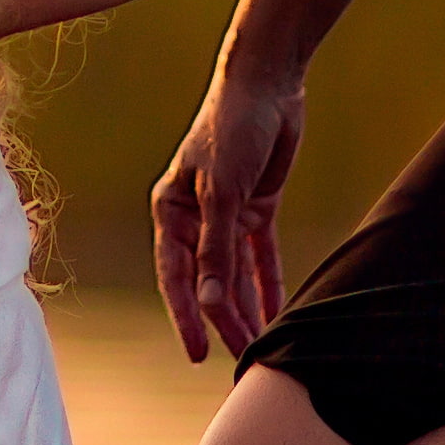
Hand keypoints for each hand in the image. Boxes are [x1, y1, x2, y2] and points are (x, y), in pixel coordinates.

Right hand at [153, 62, 310, 359]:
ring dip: (246, 308)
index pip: (177, 276)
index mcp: (170, 212)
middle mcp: (194, 218)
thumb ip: (216, 247)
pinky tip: (274, 314)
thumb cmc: (232, 128)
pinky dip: (268, 284)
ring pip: (234, 274)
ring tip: (260, 346)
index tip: (199, 352)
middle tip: (242, 358)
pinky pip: (260, 258)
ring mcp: (226, 216)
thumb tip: (208, 299)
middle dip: (224, 319)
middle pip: (208, 281)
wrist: (267, 85)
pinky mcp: (256, 210)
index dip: (188, 316)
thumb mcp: (222, 191)